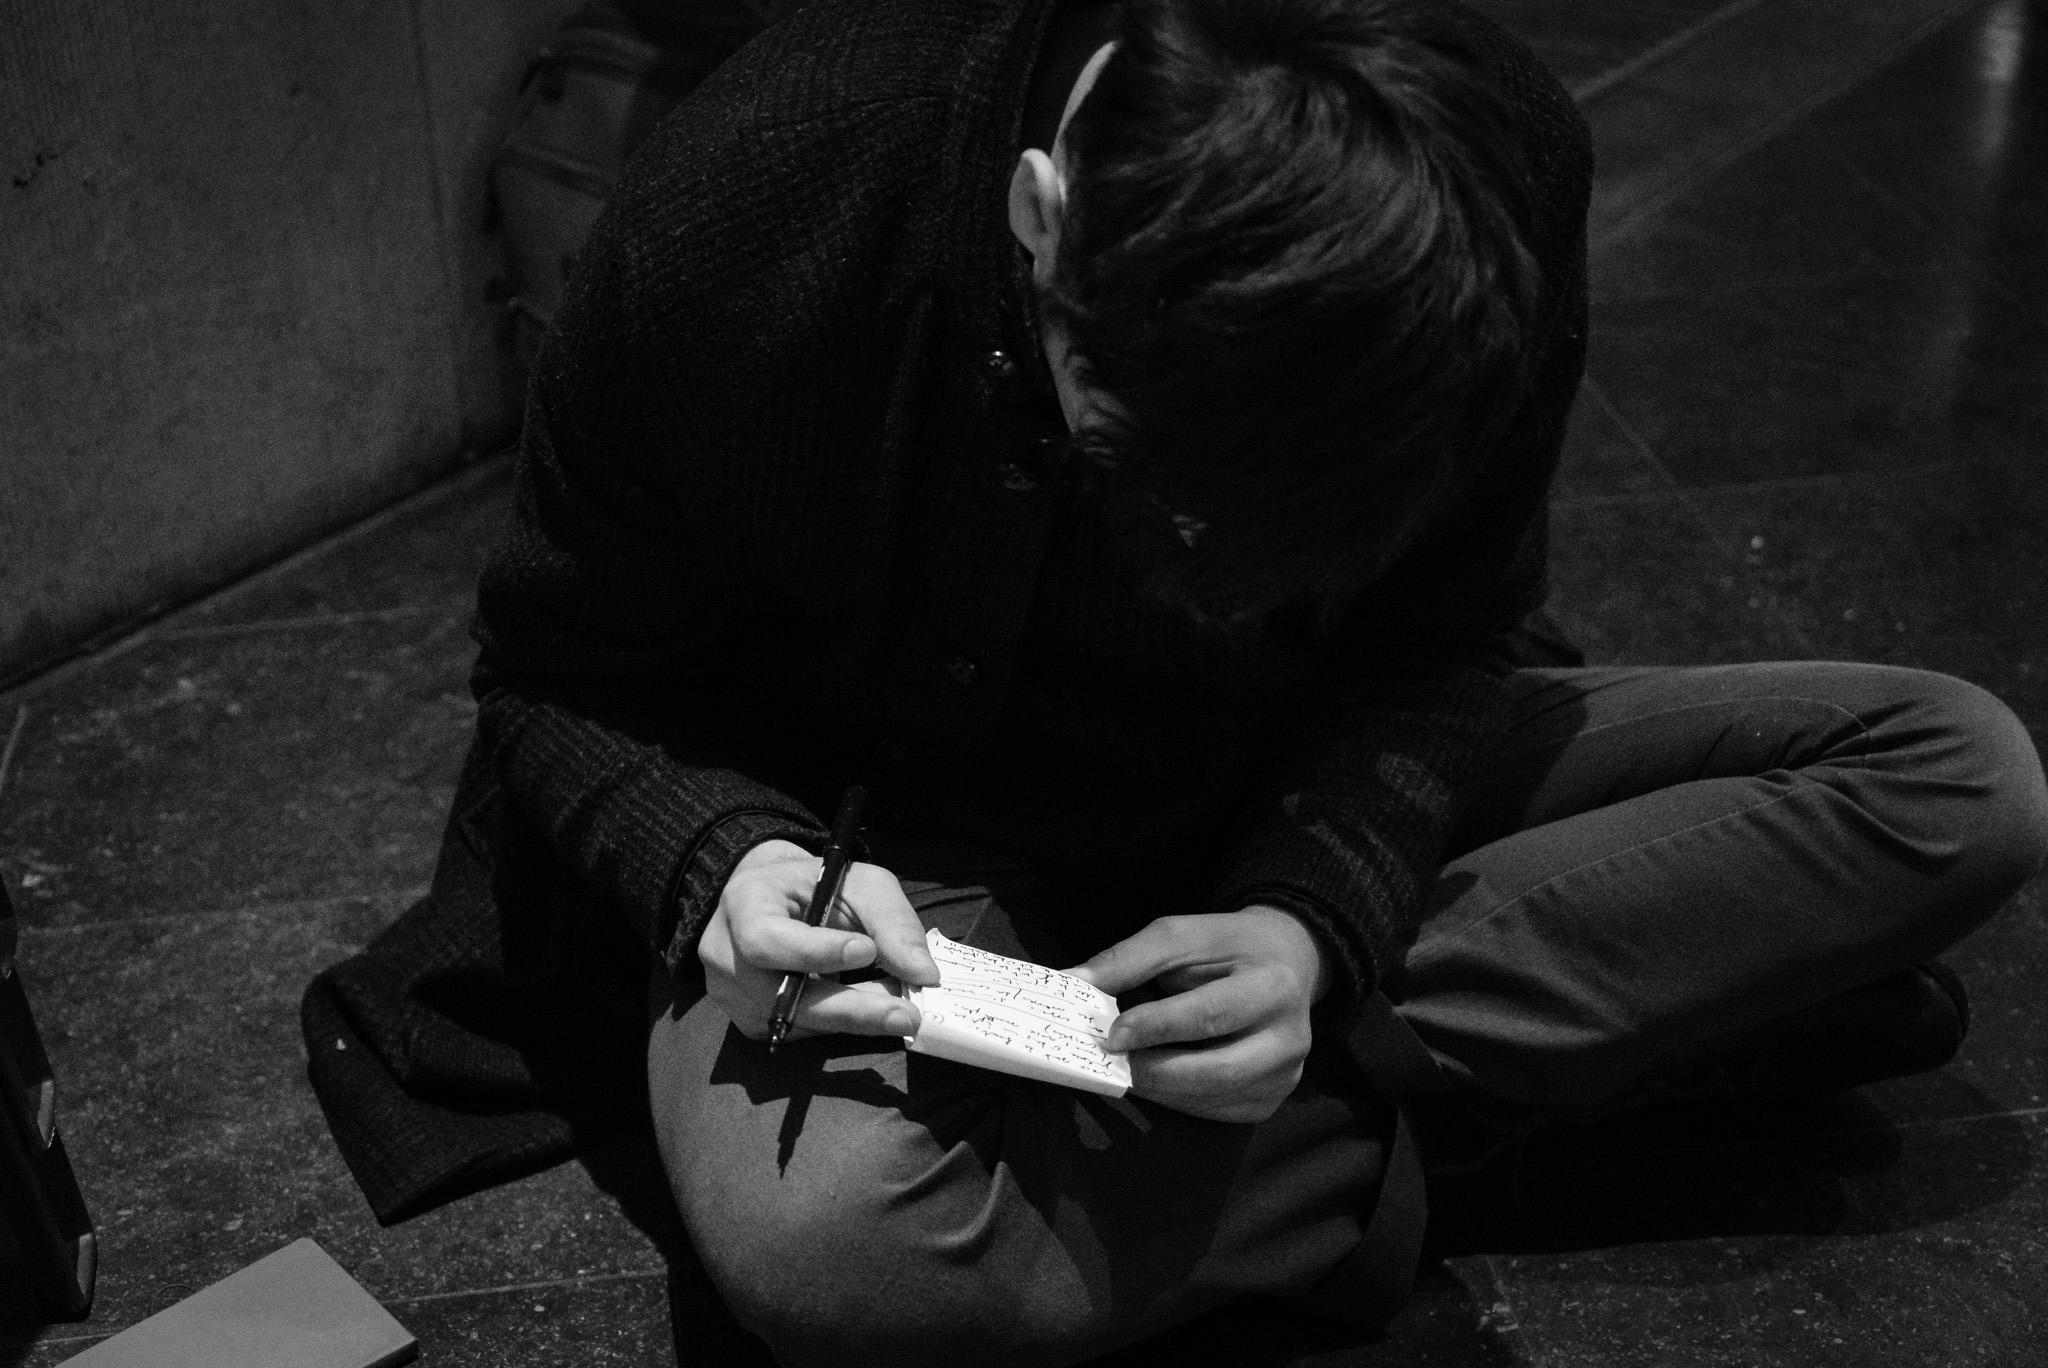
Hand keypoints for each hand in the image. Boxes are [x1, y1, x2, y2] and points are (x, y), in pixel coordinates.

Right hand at [698, 839, 940, 1041]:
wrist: (778, 900)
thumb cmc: (820, 886)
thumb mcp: (861, 883)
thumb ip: (892, 922)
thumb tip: (924, 975)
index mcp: (743, 904)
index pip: (767, 938)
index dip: (815, 951)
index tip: (867, 951)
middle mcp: (724, 954)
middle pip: (781, 996)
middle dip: (849, 1007)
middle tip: (904, 1016)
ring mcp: (730, 994)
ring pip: (794, 1021)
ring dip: (852, 1017)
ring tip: (897, 1007)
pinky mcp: (748, 1021)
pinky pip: (798, 1032)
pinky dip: (837, 1024)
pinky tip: (865, 1007)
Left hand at [1067, 906, 1328, 1123]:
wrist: (1285, 962)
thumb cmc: (1226, 947)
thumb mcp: (1180, 936)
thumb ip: (1128, 960)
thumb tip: (1072, 982)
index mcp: (1272, 986)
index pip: (1208, 1016)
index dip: (1156, 1028)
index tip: (1110, 1034)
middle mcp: (1289, 1038)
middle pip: (1214, 1072)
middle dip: (1153, 1071)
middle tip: (1109, 1062)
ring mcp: (1285, 1076)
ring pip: (1210, 1099)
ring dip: (1159, 1089)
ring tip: (1126, 1067)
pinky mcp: (1271, 1100)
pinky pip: (1214, 1112)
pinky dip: (1177, 1100)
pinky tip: (1158, 1077)